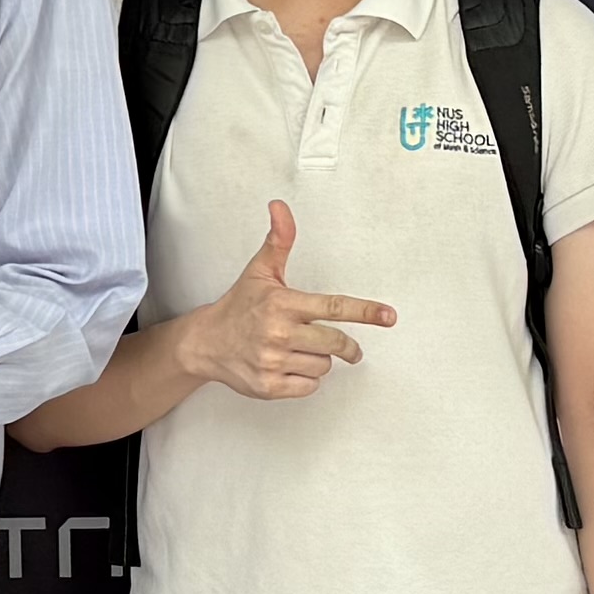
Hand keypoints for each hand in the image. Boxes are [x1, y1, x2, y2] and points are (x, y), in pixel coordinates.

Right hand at [178, 198, 393, 402]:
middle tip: (348, 348)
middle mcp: (278, 333)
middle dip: (347, 347)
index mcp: (282, 304)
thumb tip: (280, 207)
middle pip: (336, 343)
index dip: (365, 311)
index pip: (334, 307)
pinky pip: (309, 386)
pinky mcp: (269, 386)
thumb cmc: (239, 307)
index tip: (388, 316)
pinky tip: (289, 366)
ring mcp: (273, 361)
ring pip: (323, 365)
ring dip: (319, 360)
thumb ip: (279, 240)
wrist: (205, 343)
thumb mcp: (260, 271)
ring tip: (299, 350)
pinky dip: (305, 379)